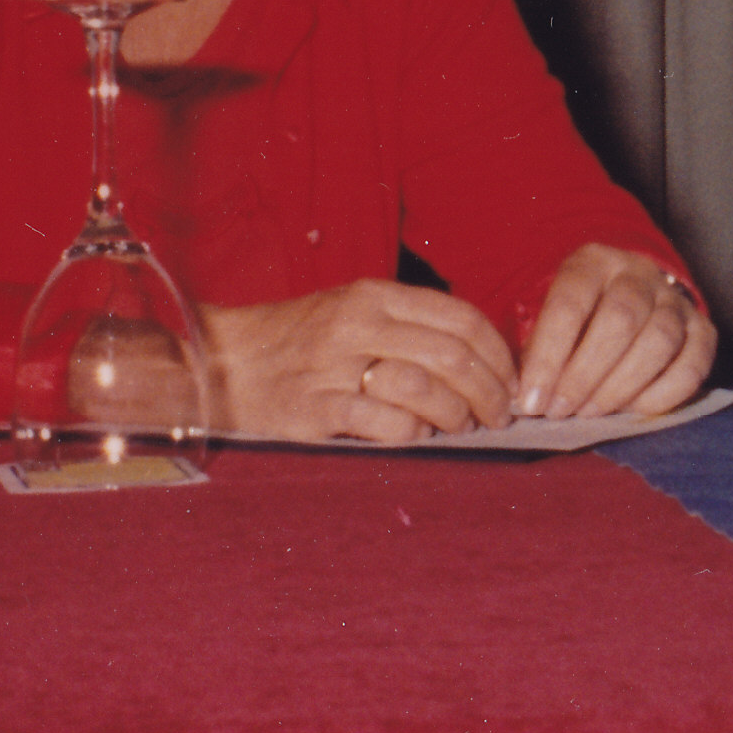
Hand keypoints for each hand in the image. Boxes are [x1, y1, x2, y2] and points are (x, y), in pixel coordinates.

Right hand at [200, 276, 522, 443]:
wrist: (222, 359)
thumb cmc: (296, 338)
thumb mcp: (351, 309)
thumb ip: (407, 324)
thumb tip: (475, 358)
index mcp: (374, 295)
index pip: (462, 319)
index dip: (499, 355)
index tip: (511, 380)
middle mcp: (358, 325)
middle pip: (453, 357)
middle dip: (490, 393)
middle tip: (498, 416)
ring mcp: (335, 367)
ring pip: (426, 390)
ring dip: (457, 417)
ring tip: (461, 428)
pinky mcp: (315, 409)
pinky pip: (386, 424)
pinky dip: (413, 435)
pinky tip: (416, 437)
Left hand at [514, 243, 719, 420]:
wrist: (627, 295)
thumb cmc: (575, 316)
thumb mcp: (542, 313)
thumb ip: (532, 347)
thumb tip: (524, 394)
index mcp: (593, 262)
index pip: (571, 302)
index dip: (549, 356)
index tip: (532, 399)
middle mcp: (639, 273)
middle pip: (621, 319)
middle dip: (586, 374)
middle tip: (561, 411)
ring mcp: (675, 300)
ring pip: (660, 340)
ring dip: (621, 386)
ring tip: (590, 413)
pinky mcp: (702, 329)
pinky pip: (694, 364)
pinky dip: (663, 395)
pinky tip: (632, 410)